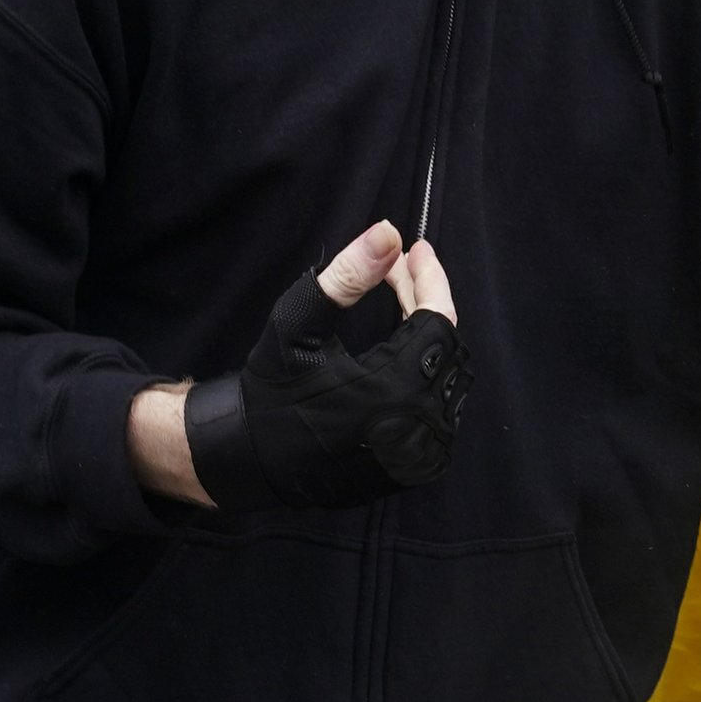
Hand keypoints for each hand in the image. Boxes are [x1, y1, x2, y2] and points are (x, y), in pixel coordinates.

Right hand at [176, 221, 471, 512]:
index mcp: (395, 392)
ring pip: (449, 377)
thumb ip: (345, 278)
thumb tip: (388, 233)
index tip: (416, 250)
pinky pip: (441, 408)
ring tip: (403, 299)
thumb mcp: (296, 326)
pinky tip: (406, 347)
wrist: (251, 460)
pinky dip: (428, 372)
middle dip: (428, 301)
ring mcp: (422, 454)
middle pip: (448, 346)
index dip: (430, 280)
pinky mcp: (417, 468)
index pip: (439, 321)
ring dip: (431, 335)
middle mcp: (419, 427)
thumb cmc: (271, 391)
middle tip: (401, 269)